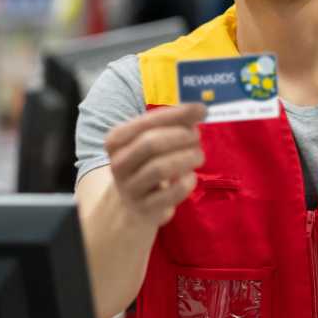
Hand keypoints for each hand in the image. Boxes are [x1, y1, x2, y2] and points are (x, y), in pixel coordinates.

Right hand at [104, 103, 207, 227]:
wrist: (131, 205)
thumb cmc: (146, 164)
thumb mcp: (151, 141)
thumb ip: (174, 123)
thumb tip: (199, 109)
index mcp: (116, 140)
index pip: (147, 121)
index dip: (177, 114)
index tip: (201, 109)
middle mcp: (118, 164)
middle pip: (151, 143)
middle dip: (181, 136)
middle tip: (197, 136)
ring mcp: (130, 188)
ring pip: (160, 168)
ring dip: (187, 158)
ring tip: (198, 155)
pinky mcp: (145, 208)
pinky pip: (171, 193)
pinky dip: (187, 182)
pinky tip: (191, 176)